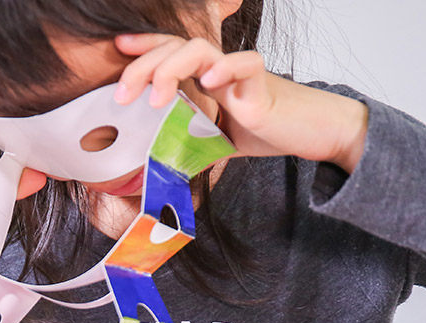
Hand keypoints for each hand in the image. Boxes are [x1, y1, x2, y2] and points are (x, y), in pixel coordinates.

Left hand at [113, 34, 367, 174]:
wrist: (308, 133)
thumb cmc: (263, 131)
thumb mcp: (214, 141)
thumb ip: (188, 146)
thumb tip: (157, 172)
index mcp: (206, 77)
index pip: (170, 53)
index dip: (145, 47)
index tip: (117, 49)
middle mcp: (220, 69)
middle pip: (176, 48)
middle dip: (144, 65)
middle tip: (121, 94)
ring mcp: (239, 74)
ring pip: (202, 50)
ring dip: (172, 68)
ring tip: (155, 98)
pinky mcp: (262, 86)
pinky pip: (247, 64)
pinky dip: (227, 68)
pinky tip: (208, 80)